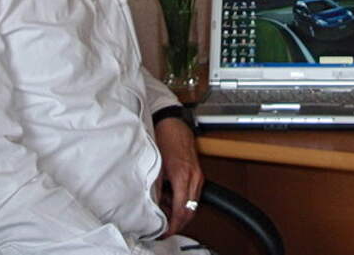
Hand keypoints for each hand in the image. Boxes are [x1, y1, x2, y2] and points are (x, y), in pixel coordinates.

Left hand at [153, 116, 203, 236]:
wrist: (173, 122)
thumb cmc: (164, 138)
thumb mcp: (156, 166)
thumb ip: (156, 188)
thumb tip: (155, 205)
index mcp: (183, 176)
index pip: (182, 210)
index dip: (174, 224)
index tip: (165, 230)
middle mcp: (194, 177)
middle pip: (191, 210)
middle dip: (179, 222)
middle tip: (164, 226)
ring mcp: (198, 175)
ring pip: (193, 203)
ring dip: (181, 210)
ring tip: (165, 209)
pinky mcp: (197, 172)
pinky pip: (193, 193)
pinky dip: (183, 199)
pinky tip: (171, 196)